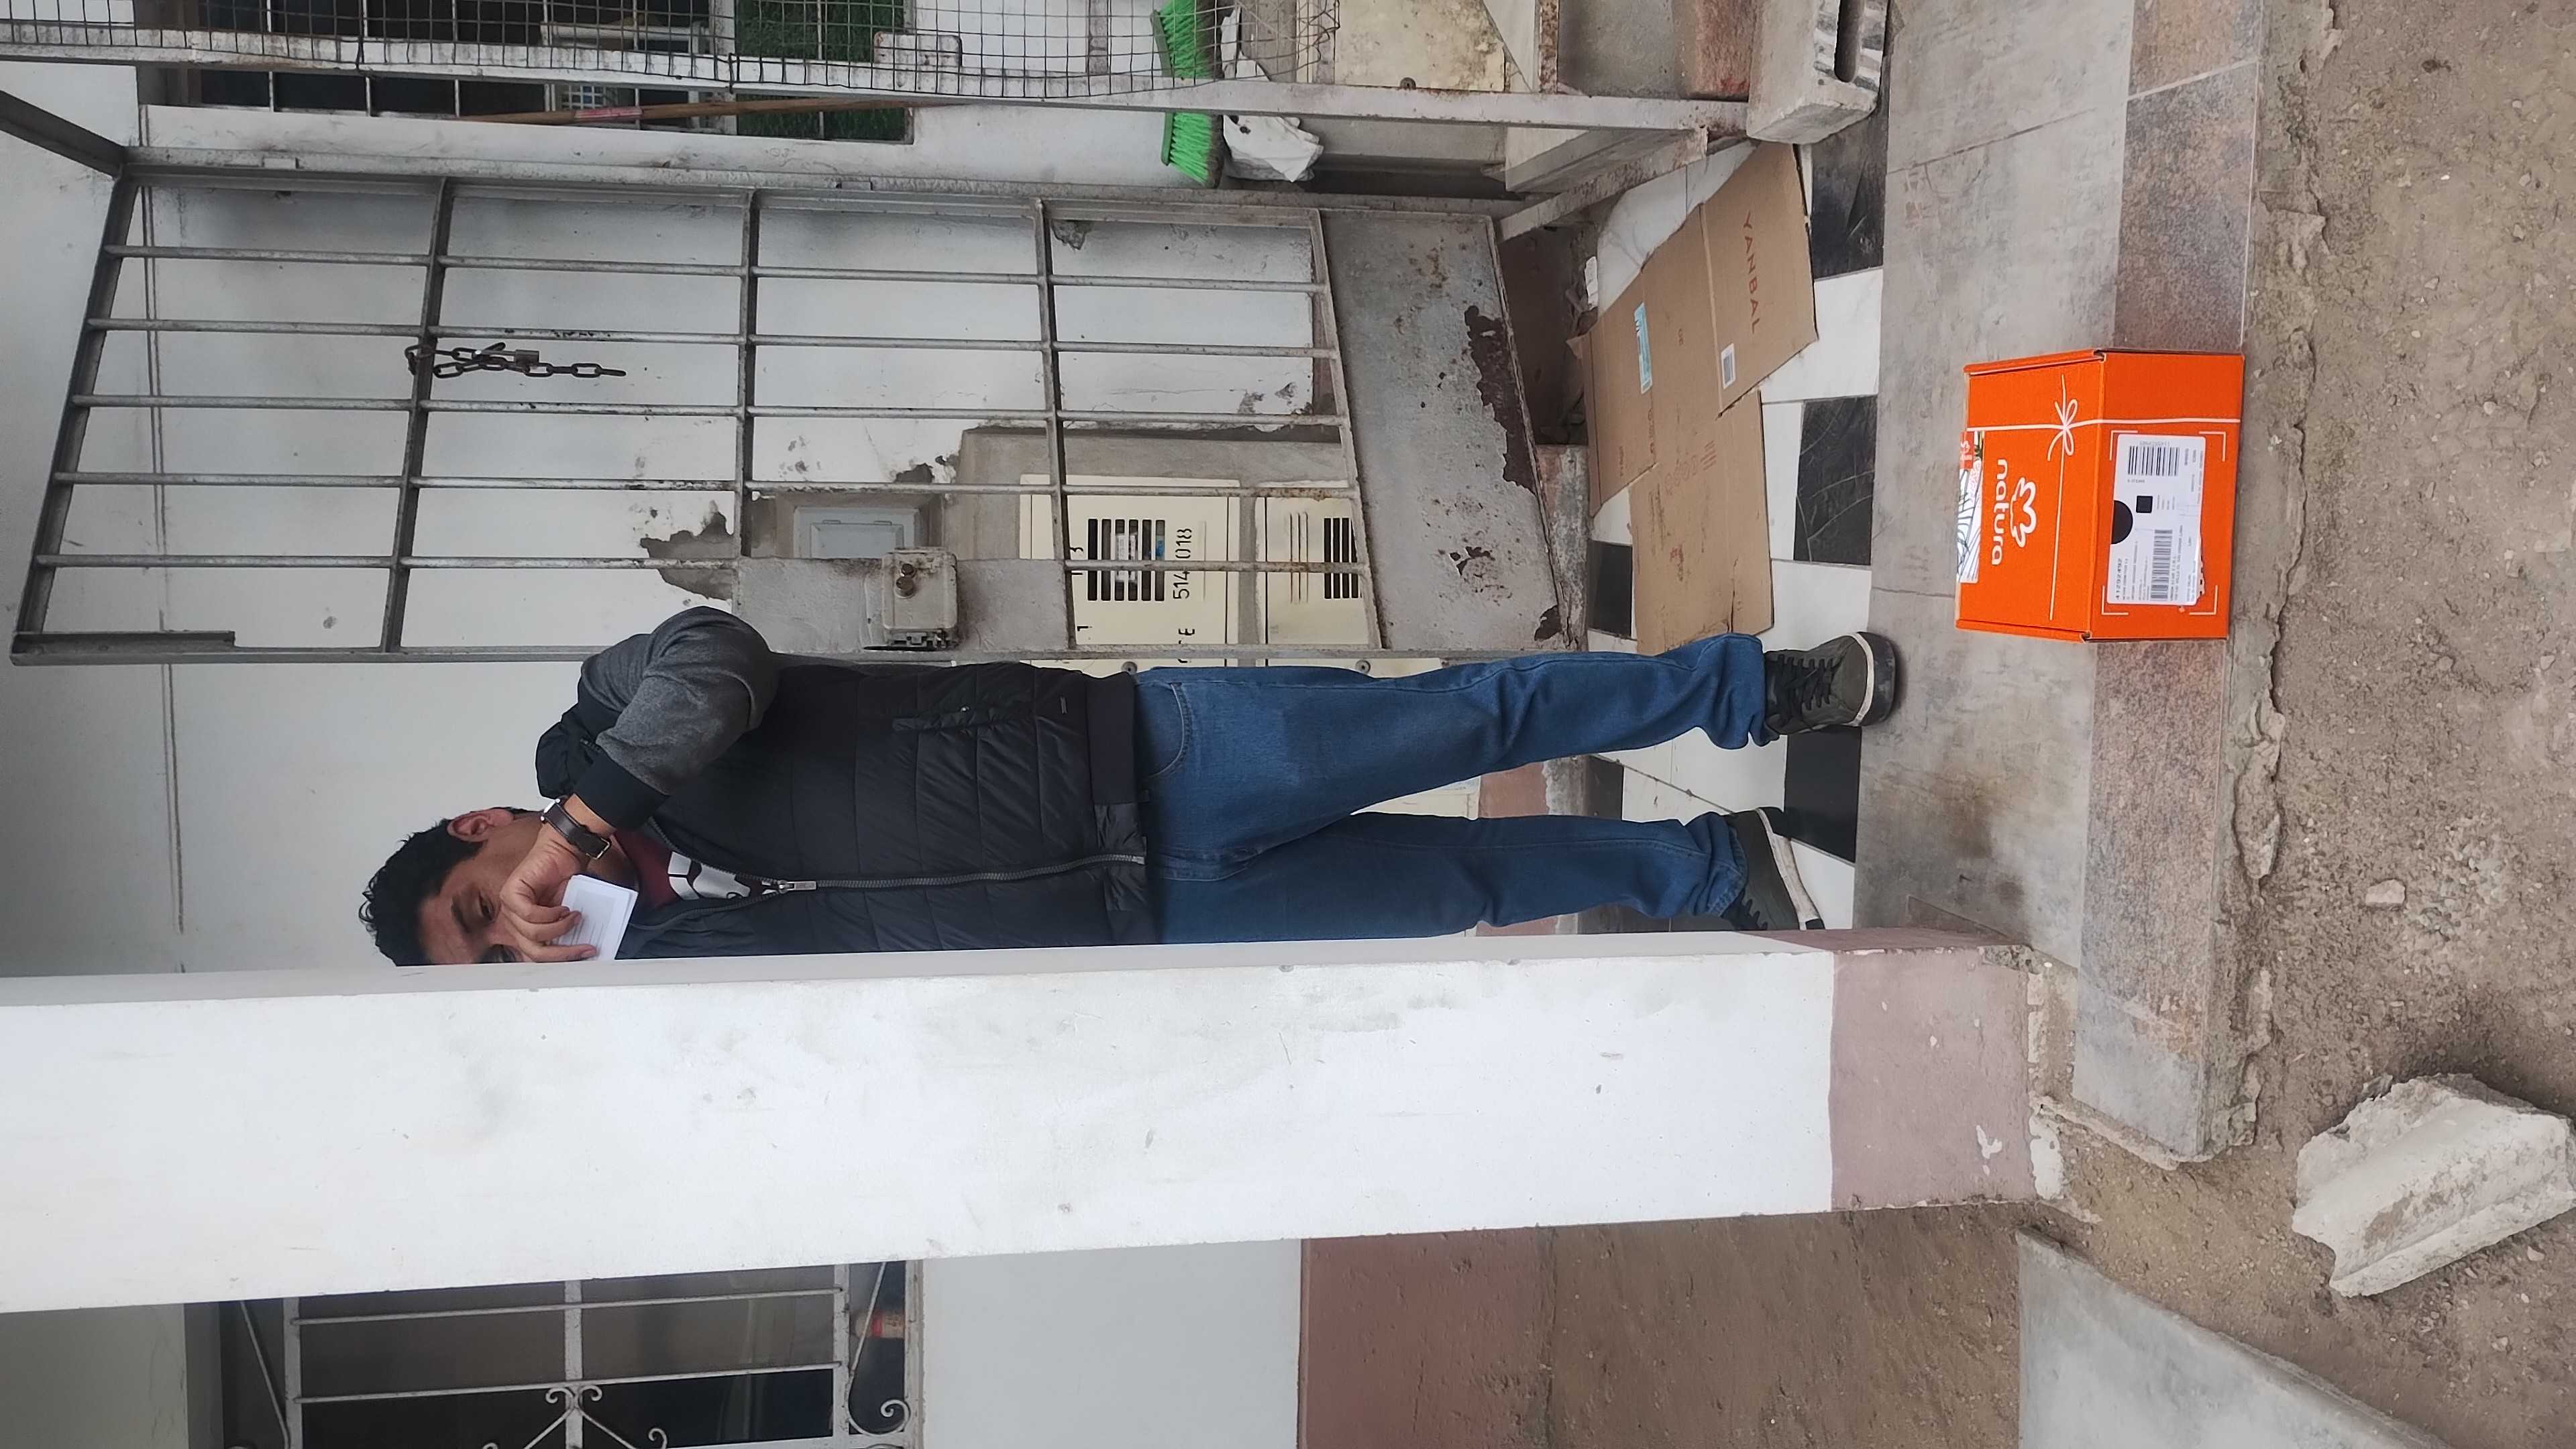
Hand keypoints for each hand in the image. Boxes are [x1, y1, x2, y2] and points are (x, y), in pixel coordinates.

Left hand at [496, 817, 596, 962]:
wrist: (563, 852)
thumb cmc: (565, 880)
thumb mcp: (566, 914)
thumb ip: (564, 932)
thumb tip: (579, 950)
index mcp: (524, 929)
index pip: (535, 955)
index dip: (559, 959)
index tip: (582, 954)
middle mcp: (513, 921)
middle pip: (532, 950)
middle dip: (561, 952)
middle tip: (583, 946)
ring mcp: (509, 908)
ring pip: (532, 934)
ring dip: (559, 928)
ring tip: (574, 916)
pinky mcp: (510, 894)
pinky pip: (529, 915)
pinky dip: (550, 914)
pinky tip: (563, 908)